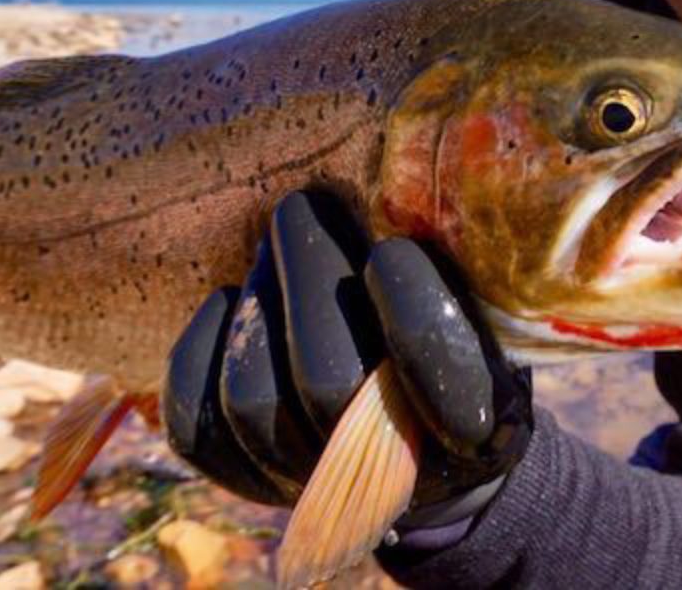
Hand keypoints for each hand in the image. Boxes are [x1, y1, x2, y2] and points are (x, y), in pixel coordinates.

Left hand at [161, 191, 531, 526]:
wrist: (414, 431)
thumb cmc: (459, 338)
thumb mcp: (484, 308)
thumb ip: (457, 274)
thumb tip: (397, 198)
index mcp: (474, 431)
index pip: (438, 378)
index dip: (410, 312)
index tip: (390, 251)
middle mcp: (386, 476)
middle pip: (326, 381)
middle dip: (307, 276)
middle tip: (301, 203)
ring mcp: (312, 483)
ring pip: (253, 401)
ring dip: (257, 305)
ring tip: (269, 247)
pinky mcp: (247, 478)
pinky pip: (198, 427)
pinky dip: (200, 354)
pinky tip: (228, 300)